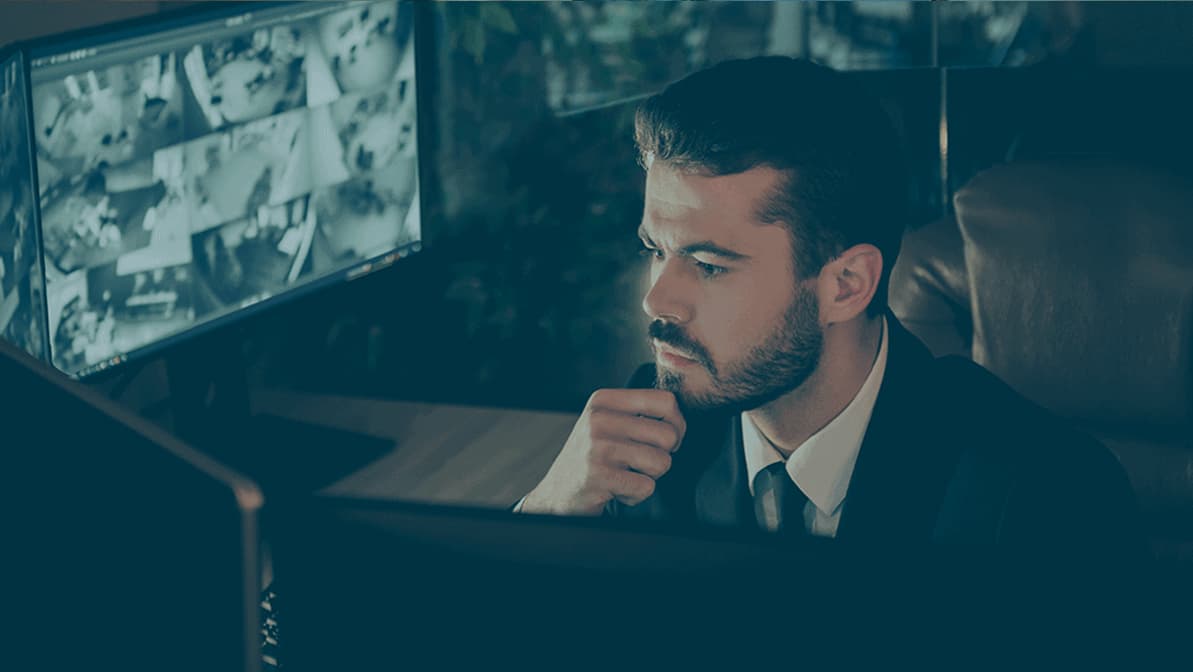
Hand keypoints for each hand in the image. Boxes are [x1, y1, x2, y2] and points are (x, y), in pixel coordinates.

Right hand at [520, 389, 685, 515]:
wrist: (557, 494)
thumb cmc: (592, 458)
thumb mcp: (607, 424)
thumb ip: (637, 414)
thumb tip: (679, 417)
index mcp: (603, 401)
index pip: (666, 401)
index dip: (677, 424)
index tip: (665, 441)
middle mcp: (598, 419)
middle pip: (668, 435)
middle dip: (663, 456)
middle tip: (640, 463)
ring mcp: (597, 447)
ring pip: (661, 462)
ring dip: (649, 477)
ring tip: (626, 476)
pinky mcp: (599, 476)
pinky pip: (646, 487)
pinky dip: (636, 496)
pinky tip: (617, 491)